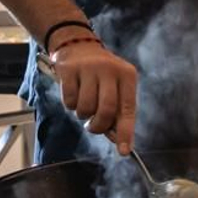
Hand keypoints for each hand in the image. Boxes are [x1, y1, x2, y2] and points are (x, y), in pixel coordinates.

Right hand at [50, 37, 137, 153]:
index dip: (126, 132)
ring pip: (86, 108)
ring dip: (83, 114)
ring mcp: (88, 68)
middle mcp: (110, 69)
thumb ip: (118, 112)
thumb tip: (119, 141)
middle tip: (92, 126)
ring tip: (84, 104)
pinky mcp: (69, 70)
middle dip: (98, 126)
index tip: (123, 151)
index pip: (128, 108)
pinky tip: (74, 93)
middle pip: (107, 110)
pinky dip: (70, 105)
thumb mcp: (115, 87)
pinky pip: (70, 101)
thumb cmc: (100, 74)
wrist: (77, 46)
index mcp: (127, 75)